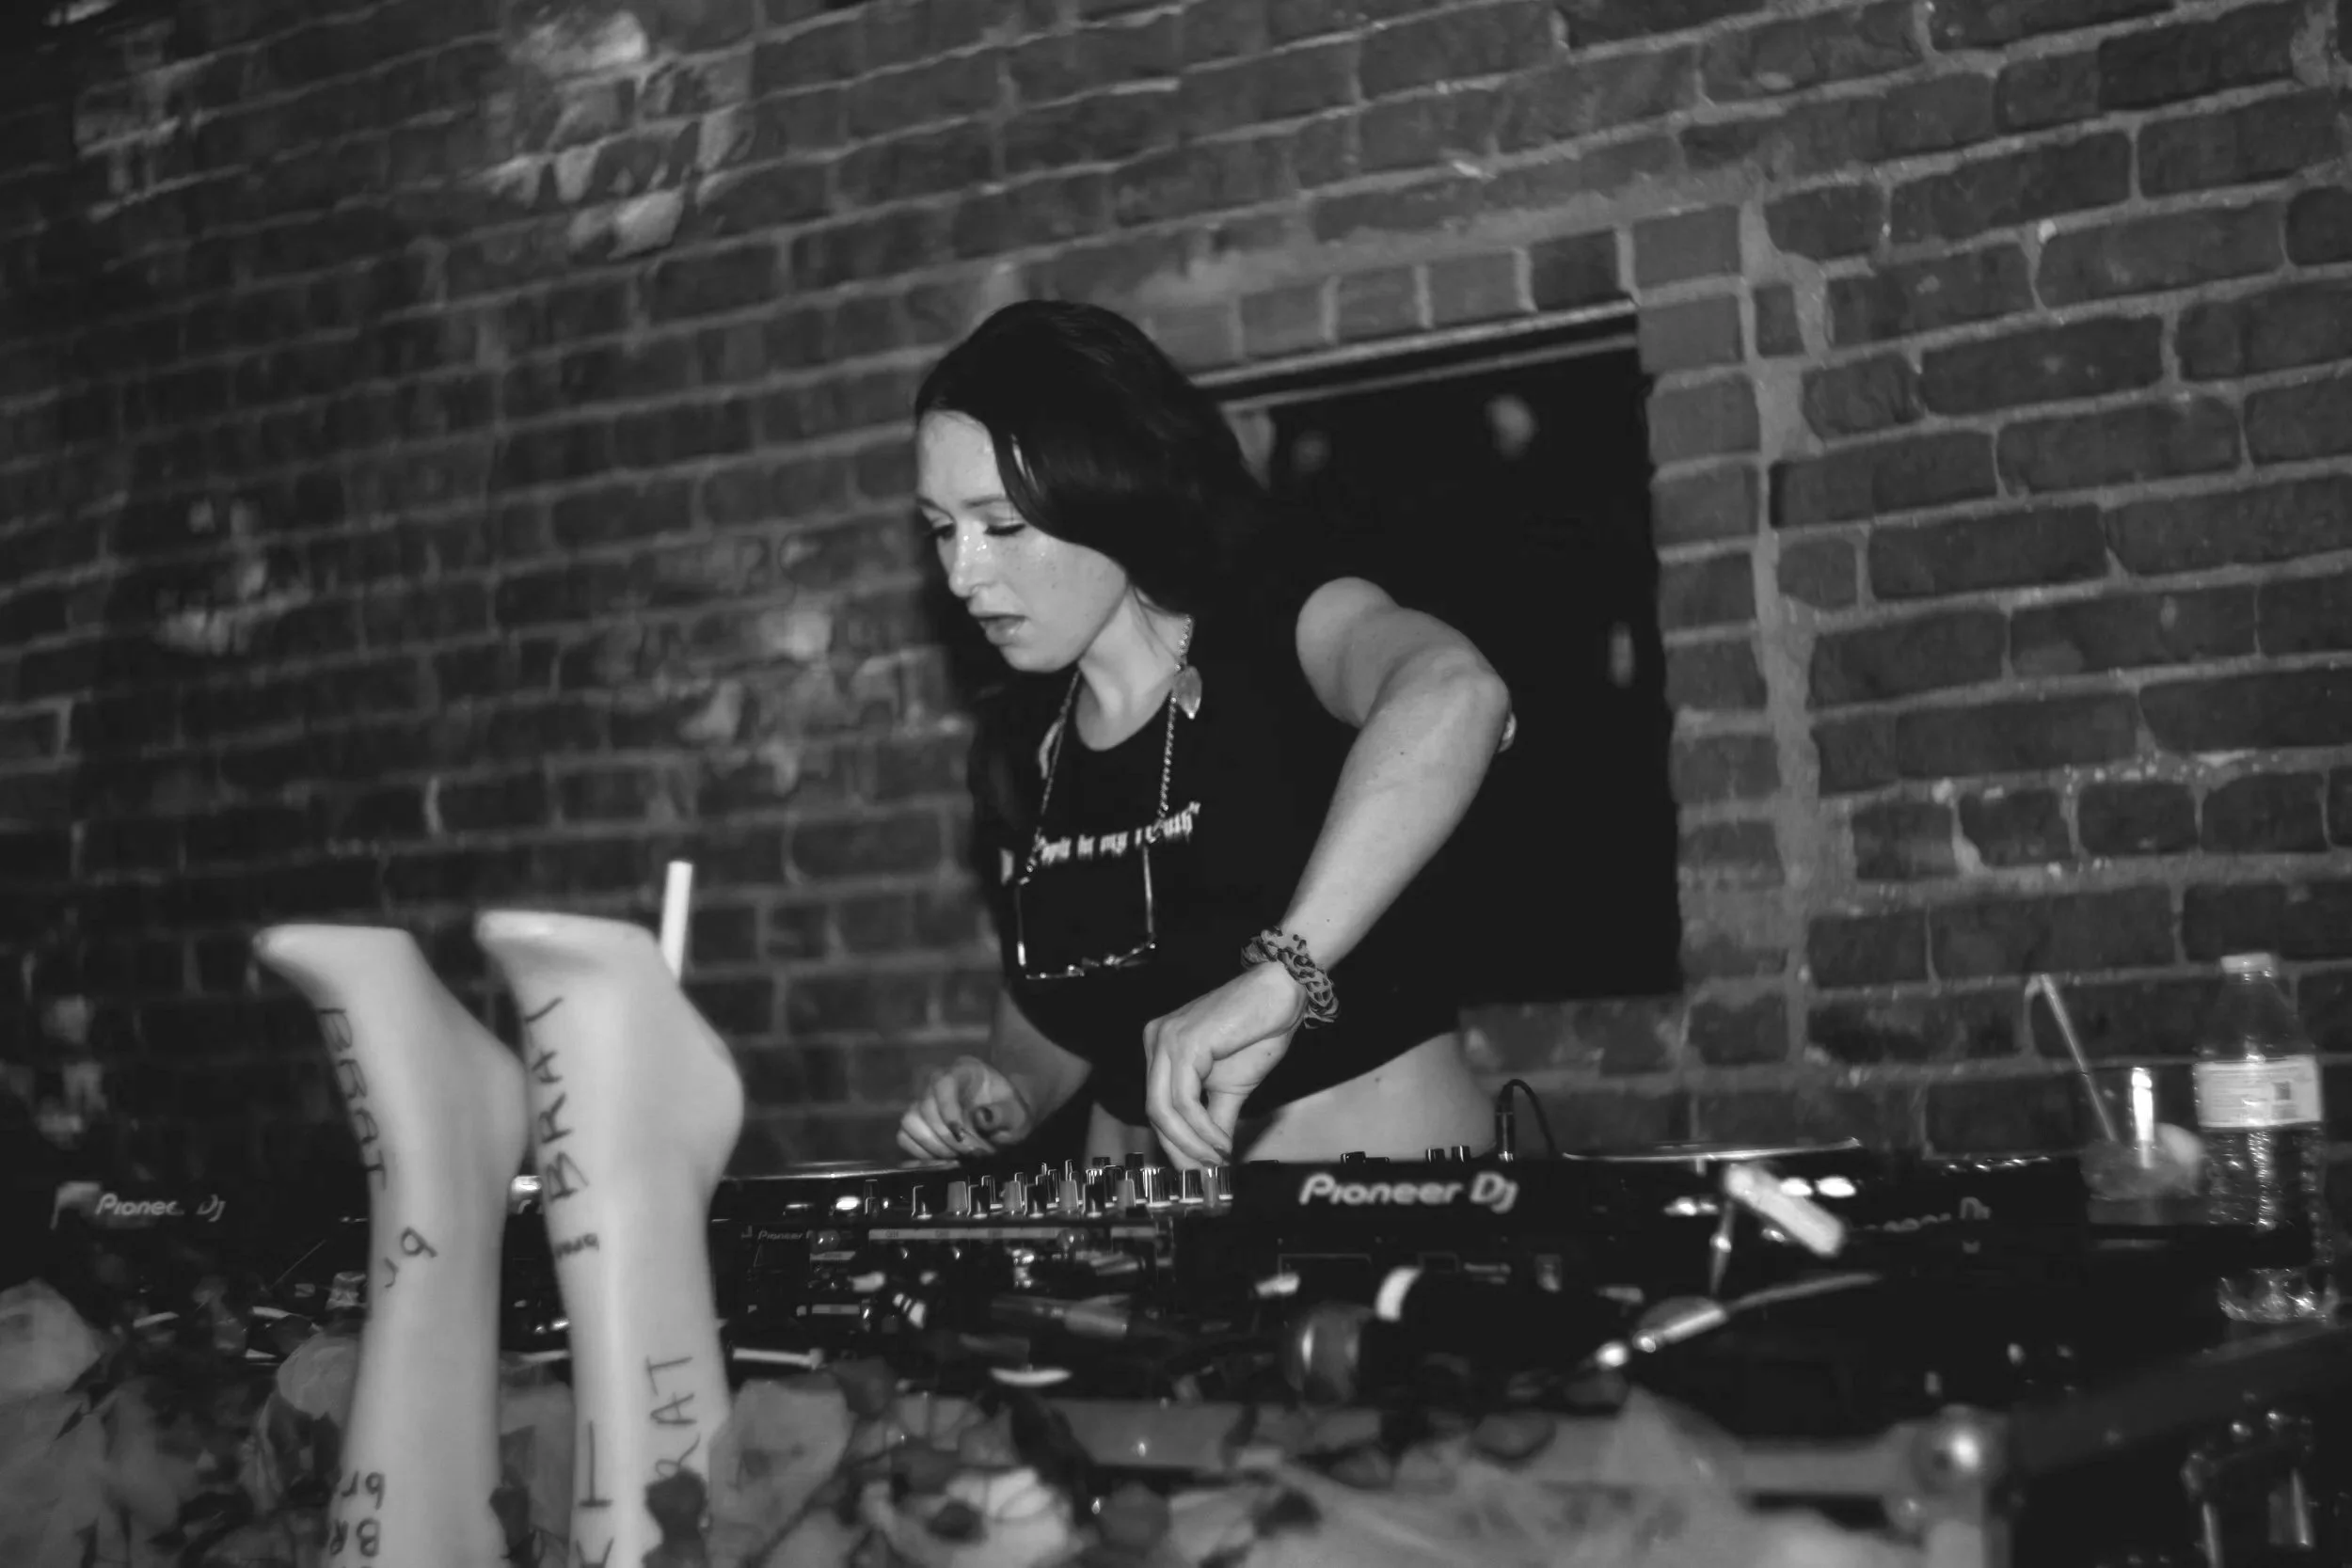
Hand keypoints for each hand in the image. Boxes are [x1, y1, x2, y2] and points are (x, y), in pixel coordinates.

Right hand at [896, 1057, 1032, 1161]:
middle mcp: (939, 1082)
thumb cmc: (1012, 1114)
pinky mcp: (918, 1123)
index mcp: (965, 1070)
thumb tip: (981, 1118)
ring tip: (957, 1156)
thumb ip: (1003, 1115)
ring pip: (910, 1121)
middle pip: (924, 1105)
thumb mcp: (1018, 1115)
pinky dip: (922, 1152)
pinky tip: (945, 1158)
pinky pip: (905, 1136)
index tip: (961, 1134)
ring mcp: (925, 1102)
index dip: (947, 1109)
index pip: (943, 1082)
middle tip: (970, 1153)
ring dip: (932, 1145)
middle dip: (946, 1136)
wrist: (1006, 1122)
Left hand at [1143, 964, 1305, 1167]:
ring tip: (1217, 1158)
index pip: (1157, 1106)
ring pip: (1164, 1110)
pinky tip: (1221, 1141)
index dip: (1175, 1144)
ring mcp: (1166, 1040)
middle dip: (1179, 1150)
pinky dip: (1202, 1129)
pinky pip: (1185, 1100)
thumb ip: (1215, 1121)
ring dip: (1192, 1143)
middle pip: (1154, 1111)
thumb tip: (1211, 1159)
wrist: (1282, 994)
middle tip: (1204, 1173)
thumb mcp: (1232, 1088)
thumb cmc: (1258, 1030)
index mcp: (1161, 1049)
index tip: (1196, 1170)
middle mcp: (1155, 1041)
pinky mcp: (1184, 1044)